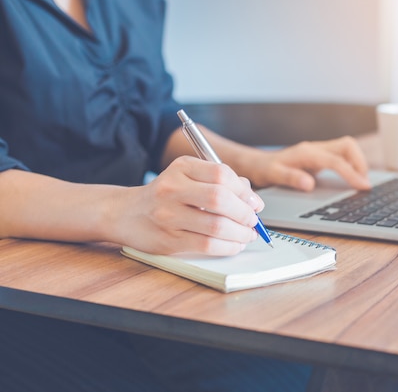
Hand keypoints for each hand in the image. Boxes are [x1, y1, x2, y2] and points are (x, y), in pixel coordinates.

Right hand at [115, 156, 262, 255]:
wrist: (125, 213)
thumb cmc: (166, 195)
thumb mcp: (188, 177)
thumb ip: (219, 181)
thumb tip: (251, 197)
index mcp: (182, 167)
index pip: (222, 174)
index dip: (245, 191)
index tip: (255, 203)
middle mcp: (172, 188)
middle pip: (220, 199)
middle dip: (244, 213)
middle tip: (253, 220)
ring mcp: (168, 215)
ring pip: (216, 225)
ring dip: (240, 233)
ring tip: (248, 234)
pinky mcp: (169, 240)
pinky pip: (207, 245)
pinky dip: (228, 246)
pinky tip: (234, 244)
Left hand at [243, 136, 371, 191]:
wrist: (257, 163)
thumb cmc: (264, 170)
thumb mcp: (273, 176)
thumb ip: (291, 178)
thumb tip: (309, 183)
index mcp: (306, 153)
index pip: (336, 161)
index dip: (352, 173)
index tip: (363, 186)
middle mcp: (315, 148)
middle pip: (347, 146)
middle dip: (360, 162)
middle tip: (364, 183)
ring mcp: (318, 151)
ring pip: (347, 148)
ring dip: (357, 162)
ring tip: (361, 182)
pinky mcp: (320, 156)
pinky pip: (341, 155)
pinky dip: (351, 164)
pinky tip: (352, 178)